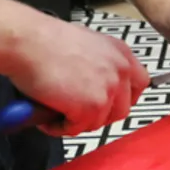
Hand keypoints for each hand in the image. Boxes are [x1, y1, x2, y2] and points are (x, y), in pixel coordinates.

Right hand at [9, 18, 149, 136]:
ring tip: (57, 111)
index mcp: (121, 53)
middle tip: (78, 113)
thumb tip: (96, 83)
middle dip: (99, 115)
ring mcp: (108, 90)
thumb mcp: (88, 44)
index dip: (123, 98)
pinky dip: (60, 127)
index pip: (139, 84)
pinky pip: (77, 129)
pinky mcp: (91, 107)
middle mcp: (120, 71)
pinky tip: (48, 114)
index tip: (110, 103)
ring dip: (77, 122)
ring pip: (98, 122)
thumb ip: (101, 64)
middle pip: (122, 109)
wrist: (29, 41)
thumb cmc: (47, 40)